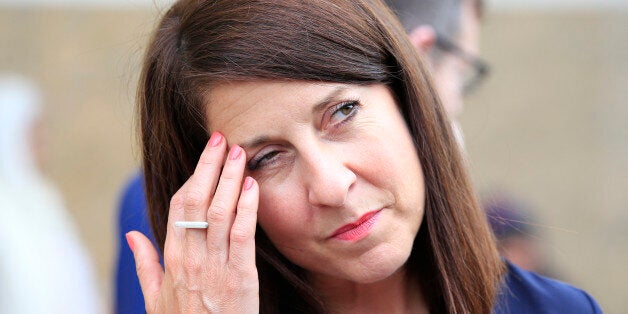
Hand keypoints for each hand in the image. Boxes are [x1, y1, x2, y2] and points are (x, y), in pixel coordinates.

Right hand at [126, 132, 259, 312]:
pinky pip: (242, 236)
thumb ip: (145, 264)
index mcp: (172, 258)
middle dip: (211, 166)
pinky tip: (252, 187)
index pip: (180, 205)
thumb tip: (132, 234)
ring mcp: (215, 267)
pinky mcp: (239, 278)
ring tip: (240, 154)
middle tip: (223, 139)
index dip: (194, 174)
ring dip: (231, 179)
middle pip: (199, 201)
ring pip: (221, 213)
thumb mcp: (154, 299)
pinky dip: (247, 208)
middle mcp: (191, 258)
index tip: (206, 152)